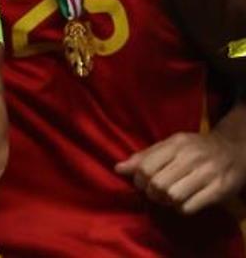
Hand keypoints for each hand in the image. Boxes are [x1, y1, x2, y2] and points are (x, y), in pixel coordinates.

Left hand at [116, 131, 245, 213]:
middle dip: (150, 192)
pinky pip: (190, 207)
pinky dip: (180, 208)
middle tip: (153, 192)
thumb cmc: (195, 148)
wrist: (234, 151)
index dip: (138, 179)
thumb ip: (145, 156)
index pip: (146, 166)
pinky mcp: (220, 191)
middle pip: (158, 184)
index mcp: (177, 144)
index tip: (141, 183)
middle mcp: (192, 157)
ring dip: (165, 201)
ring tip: (167, 197)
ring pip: (173, 197)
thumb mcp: (171, 145)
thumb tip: (118, 169)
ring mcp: (208, 174)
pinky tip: (181, 202)